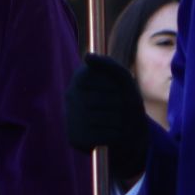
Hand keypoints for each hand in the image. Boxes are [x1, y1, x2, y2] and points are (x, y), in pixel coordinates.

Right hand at [64, 54, 149, 181]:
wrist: (125, 131)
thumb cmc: (124, 100)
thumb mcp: (123, 80)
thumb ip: (110, 64)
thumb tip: (87, 56)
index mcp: (80, 76)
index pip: (111, 83)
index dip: (120, 90)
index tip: (117, 92)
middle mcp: (70, 96)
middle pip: (112, 101)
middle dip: (123, 107)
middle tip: (118, 110)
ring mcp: (70, 117)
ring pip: (111, 119)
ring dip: (121, 122)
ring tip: (115, 122)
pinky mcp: (74, 138)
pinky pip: (107, 136)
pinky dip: (116, 136)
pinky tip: (109, 134)